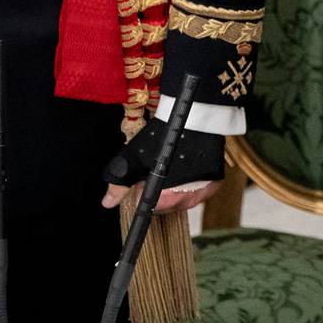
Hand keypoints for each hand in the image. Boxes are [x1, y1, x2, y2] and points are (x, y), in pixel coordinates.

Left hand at [103, 119, 226, 213]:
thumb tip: (107, 202)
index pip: (152, 208)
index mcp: (170, 196)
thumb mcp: (135, 158)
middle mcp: (190, 198)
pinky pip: (199, 192)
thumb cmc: (163, 136)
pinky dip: (189, 185)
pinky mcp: (215, 182)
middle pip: (168, 206)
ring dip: (173, 189)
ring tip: (167, 168)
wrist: (194, 114)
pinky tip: (182, 171)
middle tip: (152, 172)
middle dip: (158, 193)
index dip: (142, 195)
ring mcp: (205, 191)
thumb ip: (120, 183)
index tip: (139, 183)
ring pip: (184, 200)